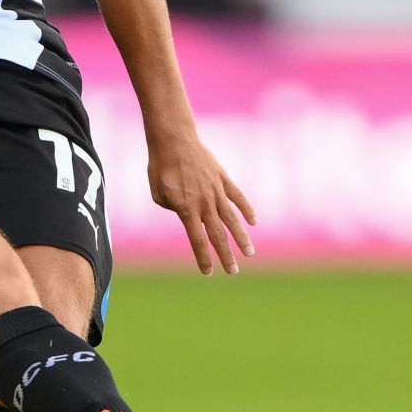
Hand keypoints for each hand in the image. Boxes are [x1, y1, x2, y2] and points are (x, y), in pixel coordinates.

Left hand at [148, 131, 255, 275]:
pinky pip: (238, 196)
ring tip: (249, 252)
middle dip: (226, 255)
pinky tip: (254, 222)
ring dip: (241, 238)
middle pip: (218, 235)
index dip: (204, 258)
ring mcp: (216, 190)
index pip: (198, 240)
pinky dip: (247, 209)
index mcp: (186, 209)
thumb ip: (174, 209)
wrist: (173, 139)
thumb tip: (187, 214)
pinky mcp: (222, 178)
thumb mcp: (158, 194)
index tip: (209, 272)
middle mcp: (204, 202)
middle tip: (233, 271)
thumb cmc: (160, 166)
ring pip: (232, 219)